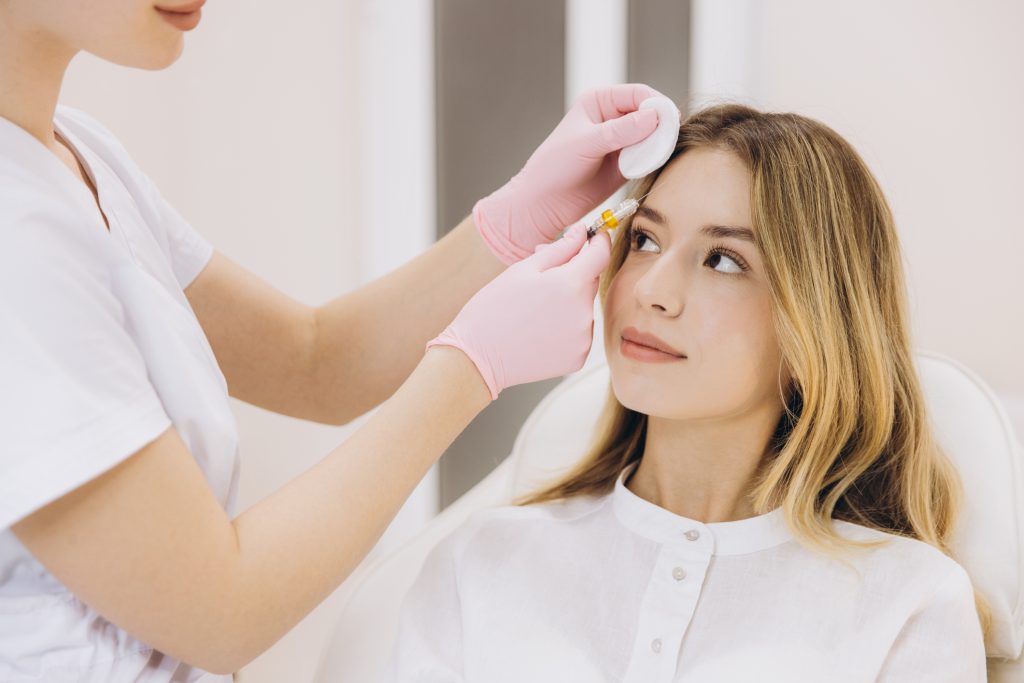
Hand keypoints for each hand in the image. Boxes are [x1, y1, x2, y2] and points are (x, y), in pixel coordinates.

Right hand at [427, 223, 610, 399]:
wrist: (477, 357)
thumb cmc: (493, 309)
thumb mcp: (523, 269)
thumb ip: (560, 248)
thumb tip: (583, 232)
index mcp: (570, 285)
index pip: (600, 254)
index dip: (598, 241)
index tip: (594, 236)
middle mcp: (583, 313)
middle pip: (589, 282)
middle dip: (571, 274)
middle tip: (539, 277)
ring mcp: (583, 339)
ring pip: (583, 308)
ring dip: (568, 302)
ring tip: (533, 309)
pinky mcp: (577, 358)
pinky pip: (578, 332)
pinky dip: (565, 327)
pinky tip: (539, 329)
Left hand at [474, 83, 661, 264]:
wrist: (545, 203)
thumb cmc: (555, 167)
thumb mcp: (586, 143)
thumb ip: (619, 131)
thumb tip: (653, 117)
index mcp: (600, 101)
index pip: (638, 94)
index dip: (656, 104)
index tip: (666, 121)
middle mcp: (614, 118)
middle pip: (651, 114)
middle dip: (660, 126)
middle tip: (664, 143)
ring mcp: (622, 141)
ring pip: (653, 136)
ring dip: (657, 145)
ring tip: (651, 158)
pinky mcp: (627, 164)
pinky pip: (648, 157)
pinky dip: (652, 161)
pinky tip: (646, 168)